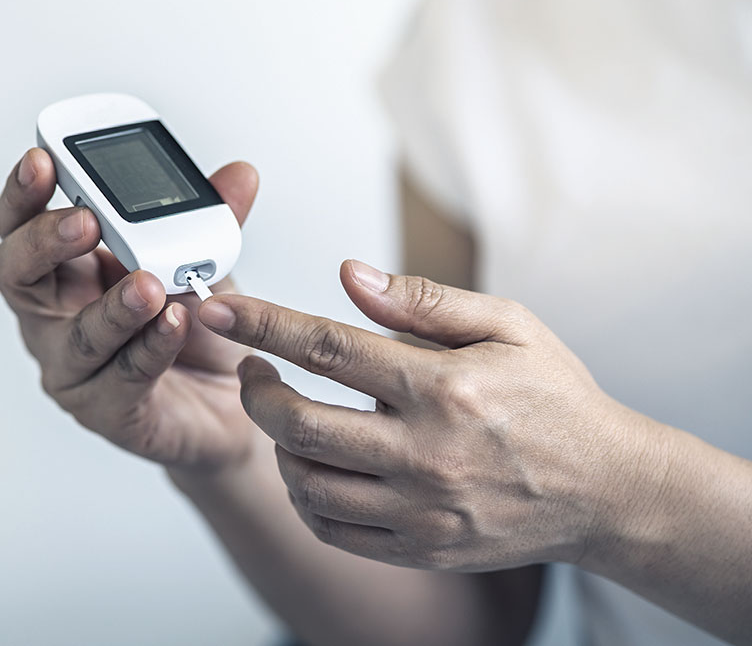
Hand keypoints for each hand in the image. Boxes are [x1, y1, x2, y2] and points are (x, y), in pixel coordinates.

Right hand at [0, 148, 258, 472]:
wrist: (231, 401)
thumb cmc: (196, 330)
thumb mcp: (202, 262)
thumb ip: (211, 218)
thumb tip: (241, 174)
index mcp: (67, 269)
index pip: (22, 225)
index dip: (24, 193)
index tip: (42, 160)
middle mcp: (56, 316)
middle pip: (18, 275)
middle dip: (46, 241)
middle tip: (87, 221)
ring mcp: (75, 367)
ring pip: (76, 335)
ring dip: (113, 306)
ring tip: (148, 284)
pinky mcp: (107, 410)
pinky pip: (124, 376)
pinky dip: (151, 346)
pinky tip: (175, 324)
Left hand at [196, 260, 651, 570]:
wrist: (607, 491)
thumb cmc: (556, 401)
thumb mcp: (510, 327)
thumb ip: (424, 302)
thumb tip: (349, 276)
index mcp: (444, 386)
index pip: (328, 348)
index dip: (262, 325)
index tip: (217, 310)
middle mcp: (426, 452)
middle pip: (299, 423)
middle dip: (255, 392)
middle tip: (252, 371)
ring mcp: (421, 510)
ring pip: (306, 482)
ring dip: (277, 445)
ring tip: (287, 417)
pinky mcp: (421, 548)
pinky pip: (333, 529)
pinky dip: (305, 496)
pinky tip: (313, 467)